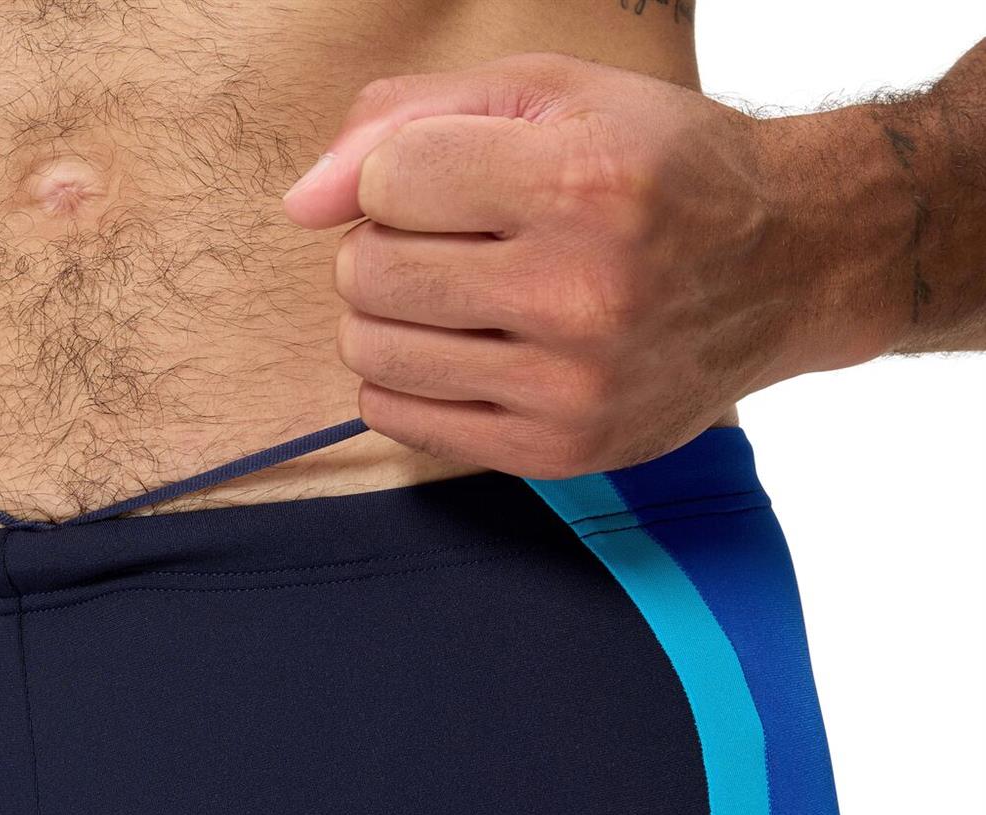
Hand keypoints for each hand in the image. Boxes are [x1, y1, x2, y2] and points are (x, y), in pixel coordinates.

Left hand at [284, 54, 849, 478]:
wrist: (784, 267)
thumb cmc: (658, 168)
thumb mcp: (553, 96)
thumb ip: (410, 117)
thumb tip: (299, 202)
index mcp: (584, 184)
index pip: (389, 182)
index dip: (400, 174)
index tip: (454, 180)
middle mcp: (580, 295)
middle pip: (368, 272)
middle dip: (385, 244)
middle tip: (451, 240)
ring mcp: (568, 388)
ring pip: (373, 352)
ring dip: (387, 315)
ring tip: (454, 294)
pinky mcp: (556, 451)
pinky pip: (399, 419)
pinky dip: (405, 379)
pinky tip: (460, 349)